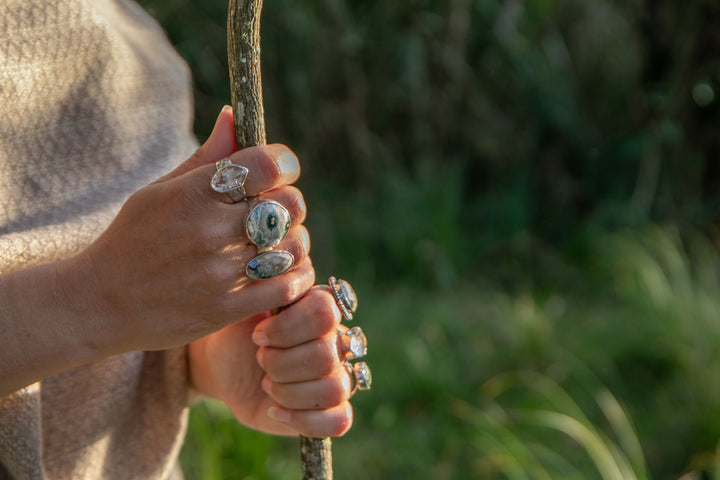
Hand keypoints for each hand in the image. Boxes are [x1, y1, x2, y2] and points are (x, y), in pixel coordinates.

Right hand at [64, 107, 312, 353]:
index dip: (284, 162)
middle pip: (288, 204)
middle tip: (275, 209)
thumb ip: (206, 157)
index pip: (266, 165)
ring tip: (277, 241)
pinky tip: (285, 268)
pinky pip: (288, 286)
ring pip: (294, 245)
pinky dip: (297, 274)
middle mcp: (211, 231)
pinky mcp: (229, 308)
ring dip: (295, 239)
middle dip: (289, 201)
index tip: (281, 169)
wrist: (100, 304)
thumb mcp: (159, 190)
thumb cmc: (132, 239)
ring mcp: (221, 273)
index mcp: (193, 194)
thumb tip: (234, 116)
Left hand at [188, 285, 353, 437]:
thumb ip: (263, 286)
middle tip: (259, 358)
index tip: (257, 333)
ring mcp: (335, 376)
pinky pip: (340, 420)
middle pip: (326, 355)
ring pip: (335, 388)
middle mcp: (335, 341)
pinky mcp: (328, 410)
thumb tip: (271, 266)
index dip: (288, 327)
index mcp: (320, 308)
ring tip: (266, 384)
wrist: (224, 364)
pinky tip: (274, 409)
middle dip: (280, 362)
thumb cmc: (236, 330)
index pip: (326, 312)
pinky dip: (303, 418)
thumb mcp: (242, 304)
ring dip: (289, 390)